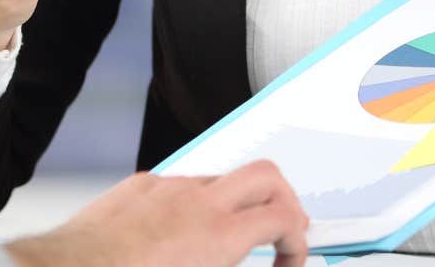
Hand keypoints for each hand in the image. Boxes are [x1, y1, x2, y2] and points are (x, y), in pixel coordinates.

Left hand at [4, 161, 308, 266]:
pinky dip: (192, 204)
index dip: (297, 242)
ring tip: (228, 239)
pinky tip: (179, 233)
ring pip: (220, 179)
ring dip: (236, 204)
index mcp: (217, 234)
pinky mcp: (137, 187)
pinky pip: (177, 184)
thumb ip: (231, 262)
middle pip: (266, 176)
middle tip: (280, 234)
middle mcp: (195, 202)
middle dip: (284, 202)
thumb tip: (250, 260)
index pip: (284, 218)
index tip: (288, 261)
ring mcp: (165, 188)